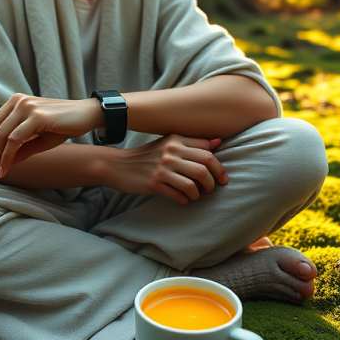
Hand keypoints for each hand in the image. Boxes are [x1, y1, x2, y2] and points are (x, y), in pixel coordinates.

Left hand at [0, 93, 101, 178]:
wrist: (87, 115)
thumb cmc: (64, 126)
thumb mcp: (39, 139)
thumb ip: (21, 148)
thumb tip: (3, 163)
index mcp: (16, 102)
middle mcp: (18, 101)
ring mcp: (26, 106)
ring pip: (1, 135)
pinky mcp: (36, 115)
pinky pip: (15, 139)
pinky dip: (7, 155)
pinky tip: (6, 167)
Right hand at [105, 134, 227, 203]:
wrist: (118, 165)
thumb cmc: (147, 156)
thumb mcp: (168, 143)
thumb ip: (191, 143)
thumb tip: (218, 141)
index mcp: (176, 140)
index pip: (207, 150)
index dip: (218, 165)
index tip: (221, 176)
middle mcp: (171, 152)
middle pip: (205, 166)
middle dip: (213, 181)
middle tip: (212, 188)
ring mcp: (163, 168)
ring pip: (194, 183)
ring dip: (200, 193)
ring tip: (197, 195)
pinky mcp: (155, 183)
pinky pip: (179, 195)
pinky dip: (186, 200)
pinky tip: (184, 199)